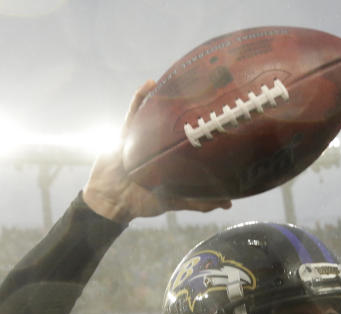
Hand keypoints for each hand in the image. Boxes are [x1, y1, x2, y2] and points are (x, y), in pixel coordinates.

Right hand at [82, 80, 231, 223]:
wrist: (112, 201)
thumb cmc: (142, 202)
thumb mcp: (175, 201)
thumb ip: (198, 202)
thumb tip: (228, 204)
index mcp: (171, 157)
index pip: (190, 137)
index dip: (203, 126)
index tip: (220, 115)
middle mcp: (158, 144)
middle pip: (175, 121)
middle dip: (187, 107)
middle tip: (206, 92)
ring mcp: (142, 137)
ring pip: (156, 112)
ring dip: (167, 97)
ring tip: (184, 82)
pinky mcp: (126, 132)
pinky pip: (133, 110)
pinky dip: (140, 96)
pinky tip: (151, 83)